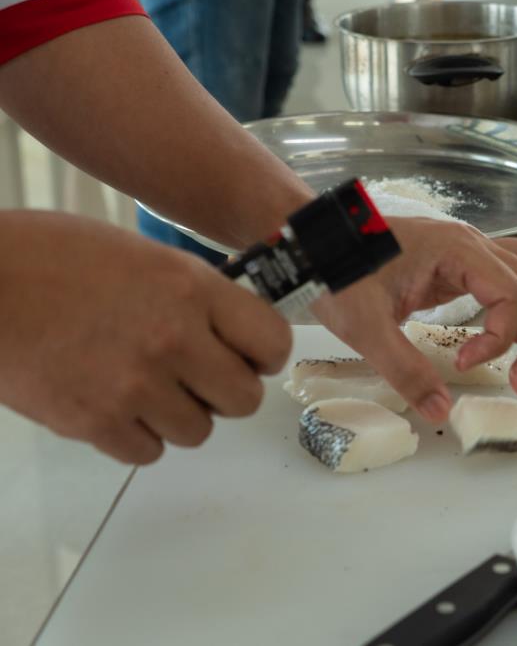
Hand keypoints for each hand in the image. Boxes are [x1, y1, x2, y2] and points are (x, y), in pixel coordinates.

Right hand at [0, 211, 290, 463]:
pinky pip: (147, 452)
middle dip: (226, 391)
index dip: (265, 354)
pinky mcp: (94, 422)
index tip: (249, 355)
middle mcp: (174, 339)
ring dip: (180, 415)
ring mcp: (135, 385)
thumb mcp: (144, 256)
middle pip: (244, 399)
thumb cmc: (52, 256)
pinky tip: (114, 404)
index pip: (272, 341)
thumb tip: (232, 332)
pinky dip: (137, 436)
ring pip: (197, 432)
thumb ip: (196, 295)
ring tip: (145, 386)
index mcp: (192, 288)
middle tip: (198, 377)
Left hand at [311, 217, 516, 422]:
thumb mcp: (365, 326)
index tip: (462, 365)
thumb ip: (405, 369)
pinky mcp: (457, 265)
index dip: (499, 338)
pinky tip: (498, 338)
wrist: (311, 244)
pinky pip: (509, 279)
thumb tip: (441, 409)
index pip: (513, 294)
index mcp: (457, 249)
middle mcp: (472, 245)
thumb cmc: (334, 273)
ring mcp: (467, 252)